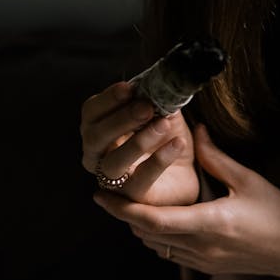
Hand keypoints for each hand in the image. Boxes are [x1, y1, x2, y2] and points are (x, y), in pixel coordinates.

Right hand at [81, 81, 198, 206]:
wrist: (188, 171)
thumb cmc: (166, 137)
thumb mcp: (162, 111)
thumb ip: (156, 96)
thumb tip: (160, 80)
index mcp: (98, 128)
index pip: (91, 111)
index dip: (108, 99)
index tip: (129, 88)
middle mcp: (97, 155)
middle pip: (95, 136)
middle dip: (121, 119)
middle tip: (147, 107)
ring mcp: (112, 179)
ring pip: (113, 162)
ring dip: (138, 141)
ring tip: (164, 125)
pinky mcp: (132, 199)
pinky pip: (140, 180)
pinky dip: (159, 160)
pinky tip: (178, 144)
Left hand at [95, 124, 279, 279]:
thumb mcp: (249, 180)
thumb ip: (216, 157)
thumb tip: (193, 130)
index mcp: (208, 223)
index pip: (151, 220)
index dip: (121, 208)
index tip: (99, 195)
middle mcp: (201, 247)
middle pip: (146, 234)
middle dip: (123, 215)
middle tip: (106, 194)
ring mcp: (203, 261)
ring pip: (156, 246)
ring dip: (139, 227)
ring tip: (127, 204)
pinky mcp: (208, 267)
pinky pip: (171, 253)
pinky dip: (157, 237)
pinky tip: (157, 219)